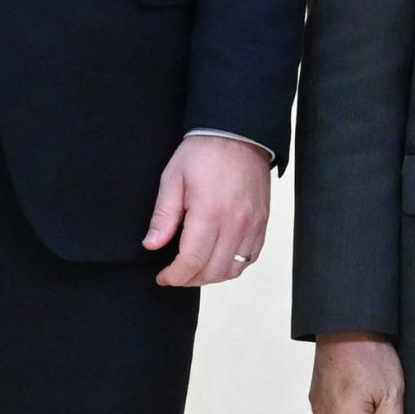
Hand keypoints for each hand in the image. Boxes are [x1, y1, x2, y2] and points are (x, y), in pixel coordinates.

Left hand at [143, 134, 272, 288]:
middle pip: (213, 271)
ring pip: (234, 269)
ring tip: (195, 269)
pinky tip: (218, 259)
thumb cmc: (203, 153)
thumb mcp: (173, 178)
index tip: (163, 277)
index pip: (192, 260)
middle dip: (190, 279)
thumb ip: (164, 216)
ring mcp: (252, 225)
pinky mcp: (262, 223)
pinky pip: (250, 258)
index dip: (175, 276)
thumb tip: (151, 245)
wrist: (239, 134)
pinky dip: (233, 266)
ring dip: (211, 276)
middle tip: (175, 274)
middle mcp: (235, 223)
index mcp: (210, 213)